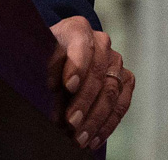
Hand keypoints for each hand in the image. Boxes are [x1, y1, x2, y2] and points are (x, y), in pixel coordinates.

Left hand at [48, 15, 132, 149]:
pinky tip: (94, 138)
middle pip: (97, 74)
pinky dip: (107, 124)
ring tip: (80, 138)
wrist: (63, 49)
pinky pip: (121, 104)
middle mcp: (101, 42)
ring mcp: (116, 61)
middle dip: (83, 103)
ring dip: (95, 119)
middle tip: (71, 123)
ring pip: (111, 92)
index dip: (76, 66)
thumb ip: (49, 73)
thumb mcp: (41, 56)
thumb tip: (55, 100)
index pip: (80, 44)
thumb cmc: (48, 54)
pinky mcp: (126, 79)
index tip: (67, 87)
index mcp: (77, 28)